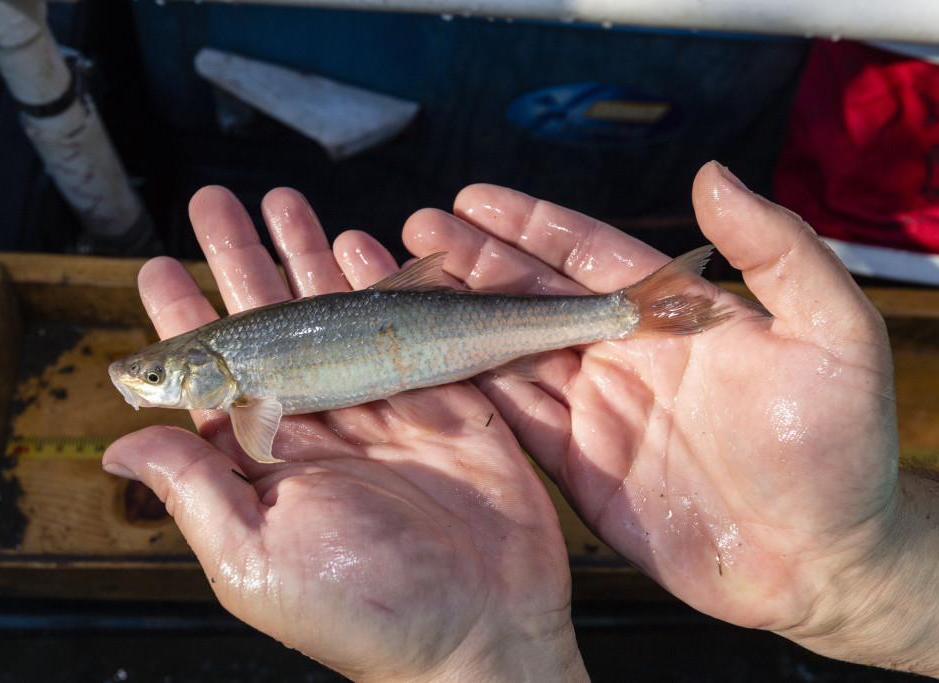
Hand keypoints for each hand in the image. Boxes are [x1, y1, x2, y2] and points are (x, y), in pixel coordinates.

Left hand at [103, 187, 587, 680]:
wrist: (482, 630)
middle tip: (217, 202)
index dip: (184, 319)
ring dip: (309, 255)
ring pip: (335, 314)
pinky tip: (362, 243)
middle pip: (271, 324)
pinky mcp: (444, 403)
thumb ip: (192, 487)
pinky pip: (410, 327)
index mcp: (266, 461)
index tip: (156, 266)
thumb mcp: (256, 557)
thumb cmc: (365, 608)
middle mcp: (318, 426)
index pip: (214, 375)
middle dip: (242, 260)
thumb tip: (117, 440)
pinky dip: (387, 281)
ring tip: (284, 201)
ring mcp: (382, 410)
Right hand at [403, 162, 933, 671]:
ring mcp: (598, 411)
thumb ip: (777, 250)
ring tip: (407, 288)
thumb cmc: (839, 446)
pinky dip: (472, 392)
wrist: (823, 558)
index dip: (532, 225)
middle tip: (420, 232)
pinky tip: (431, 365)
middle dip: (477, 262)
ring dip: (462, 320)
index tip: (475, 199)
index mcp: (673, 315)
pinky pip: (515, 420)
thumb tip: (713, 176)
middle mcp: (624, 354)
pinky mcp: (579, 466)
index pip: (589, 255)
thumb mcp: (832, 333)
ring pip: (512, 353)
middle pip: (534, 296)